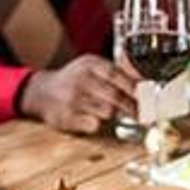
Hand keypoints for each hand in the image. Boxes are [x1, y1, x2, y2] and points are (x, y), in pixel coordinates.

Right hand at [19, 55, 135, 134]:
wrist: (41, 92)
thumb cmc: (74, 81)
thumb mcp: (92, 68)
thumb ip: (116, 73)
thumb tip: (144, 83)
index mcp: (89, 64)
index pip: (116, 75)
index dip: (134, 88)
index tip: (148, 99)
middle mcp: (80, 79)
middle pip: (114, 96)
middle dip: (132, 108)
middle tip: (142, 115)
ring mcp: (72, 99)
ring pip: (106, 112)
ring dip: (114, 115)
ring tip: (114, 115)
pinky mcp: (67, 117)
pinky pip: (93, 124)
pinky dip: (99, 124)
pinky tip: (95, 120)